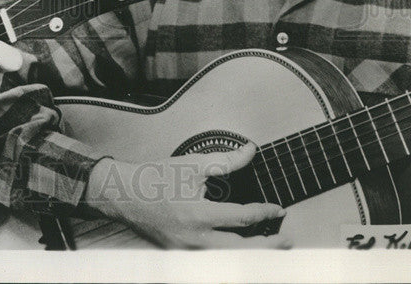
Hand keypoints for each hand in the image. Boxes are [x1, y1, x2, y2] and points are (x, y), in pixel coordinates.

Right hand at [87, 143, 291, 248]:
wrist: (124, 195)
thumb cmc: (155, 178)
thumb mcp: (191, 165)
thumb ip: (225, 161)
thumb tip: (250, 152)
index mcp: (199, 214)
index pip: (243, 218)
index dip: (265, 213)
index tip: (278, 209)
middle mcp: (196, 239)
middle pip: (242, 251)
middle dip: (268, 247)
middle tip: (287, 241)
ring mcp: (188, 252)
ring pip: (229, 259)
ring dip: (251, 253)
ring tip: (268, 246)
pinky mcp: (181, 255)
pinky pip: (212, 259)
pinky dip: (230, 255)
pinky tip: (239, 248)